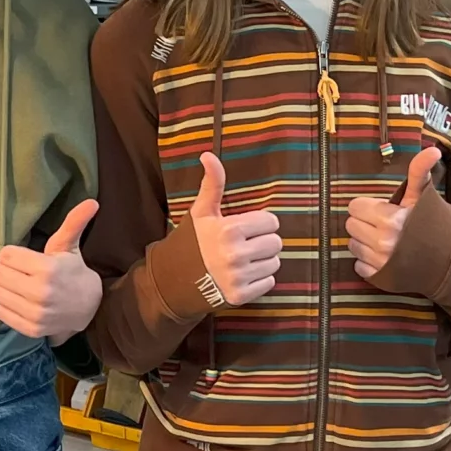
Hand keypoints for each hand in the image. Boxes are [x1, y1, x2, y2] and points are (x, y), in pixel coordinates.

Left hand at [0, 200, 103, 341]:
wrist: (89, 308)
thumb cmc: (72, 271)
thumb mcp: (69, 246)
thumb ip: (74, 222)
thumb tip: (92, 201)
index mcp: (47, 268)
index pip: (5, 255)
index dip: (12, 254)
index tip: (24, 258)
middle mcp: (40, 292)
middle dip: (6, 270)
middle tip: (21, 272)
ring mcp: (35, 313)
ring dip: (5, 288)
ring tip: (20, 286)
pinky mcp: (31, 329)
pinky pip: (1, 313)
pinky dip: (8, 306)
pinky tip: (22, 302)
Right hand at [192, 153, 282, 305]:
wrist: (174, 280)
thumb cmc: (191, 241)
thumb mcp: (201, 211)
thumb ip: (212, 183)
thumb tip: (208, 155)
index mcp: (229, 229)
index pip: (271, 221)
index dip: (260, 223)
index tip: (246, 227)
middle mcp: (235, 254)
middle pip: (276, 242)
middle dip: (263, 241)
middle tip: (245, 244)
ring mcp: (238, 277)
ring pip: (275, 262)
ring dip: (263, 260)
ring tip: (243, 259)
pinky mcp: (241, 295)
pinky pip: (269, 282)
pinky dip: (260, 279)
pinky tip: (243, 274)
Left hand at [347, 148, 441, 279]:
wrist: (450, 262)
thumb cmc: (435, 226)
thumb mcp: (424, 197)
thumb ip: (419, 171)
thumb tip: (432, 149)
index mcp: (389, 218)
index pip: (355, 206)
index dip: (368, 206)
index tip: (382, 209)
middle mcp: (382, 241)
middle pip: (351, 224)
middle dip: (365, 222)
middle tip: (383, 224)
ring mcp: (379, 261)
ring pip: (353, 244)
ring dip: (365, 241)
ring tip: (385, 239)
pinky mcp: (378, 277)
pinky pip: (358, 265)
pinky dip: (368, 261)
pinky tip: (384, 256)